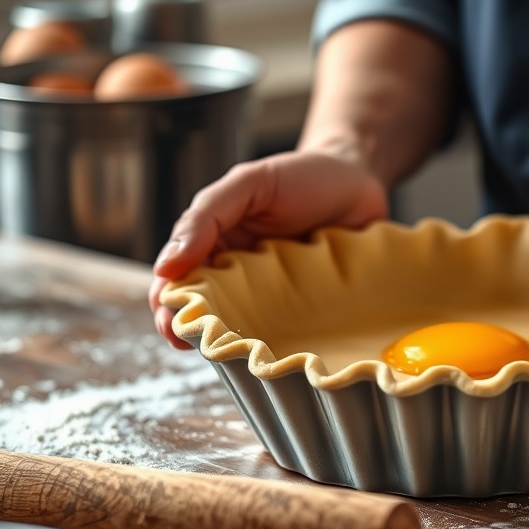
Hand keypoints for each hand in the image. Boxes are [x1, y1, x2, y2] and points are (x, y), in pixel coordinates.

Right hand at [149, 150, 388, 347]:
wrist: (362, 175)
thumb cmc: (303, 176)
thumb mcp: (250, 183)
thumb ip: (208, 216)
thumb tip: (167, 266)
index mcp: (219, 246)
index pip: (182, 282)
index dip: (170, 306)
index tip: (170, 325)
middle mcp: (243, 276)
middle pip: (209, 313)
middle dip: (194, 332)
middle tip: (190, 344)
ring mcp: (278, 295)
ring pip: (248, 328)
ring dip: (236, 343)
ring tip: (231, 353)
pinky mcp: (312, 307)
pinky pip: (293, 332)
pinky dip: (283, 345)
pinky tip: (280, 354)